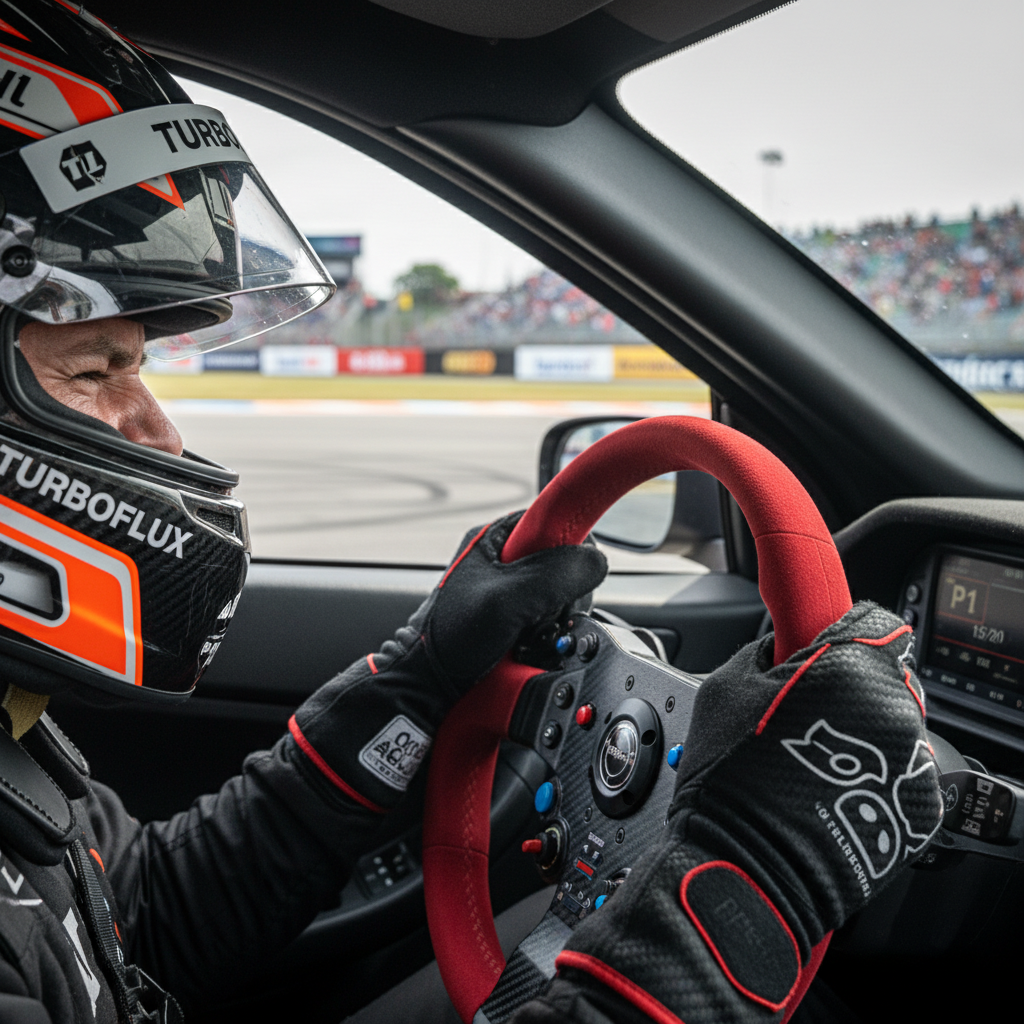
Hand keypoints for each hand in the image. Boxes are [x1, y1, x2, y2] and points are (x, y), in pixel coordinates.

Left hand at [288, 512, 607, 811]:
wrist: (429, 687)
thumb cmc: (450, 639)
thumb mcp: (509, 599)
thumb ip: (557, 574)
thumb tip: (595, 561)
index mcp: (495, 538)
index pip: (555, 517)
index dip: (571, 543)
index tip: (579, 567)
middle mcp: (504, 560)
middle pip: (564, 561)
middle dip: (564, 591)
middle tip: (541, 612)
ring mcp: (510, 591)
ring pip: (561, 593)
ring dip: (555, 616)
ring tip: (529, 632)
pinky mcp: (516, 619)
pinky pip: (552, 618)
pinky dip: (549, 633)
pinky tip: (531, 644)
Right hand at [527, 603, 942, 1022]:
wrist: (748, 871)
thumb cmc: (731, 781)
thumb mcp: (723, 688)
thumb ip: (762, 651)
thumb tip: (779, 644)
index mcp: (850, 667)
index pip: (873, 619)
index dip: (838, 630)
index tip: (818, 646)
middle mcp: (894, 710)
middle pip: (883, 673)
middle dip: (846, 683)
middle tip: (798, 710)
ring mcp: (913, 762)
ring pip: (890, 722)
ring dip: (860, 729)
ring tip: (808, 758)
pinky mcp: (919, 808)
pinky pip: (899, 768)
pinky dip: (872, 772)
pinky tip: (827, 788)